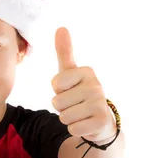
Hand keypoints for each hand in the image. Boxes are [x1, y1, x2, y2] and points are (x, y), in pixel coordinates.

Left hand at [50, 27, 116, 142]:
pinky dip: (75, 129)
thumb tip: (61, 28)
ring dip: (68, 119)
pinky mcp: (101, 122)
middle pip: (57, 102)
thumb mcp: (71, 74)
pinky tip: (85, 124)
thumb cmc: (80, 94)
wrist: (101, 120)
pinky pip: (73, 128)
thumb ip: (65, 53)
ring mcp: (100, 104)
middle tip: (75, 106)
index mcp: (87, 72)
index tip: (69, 90)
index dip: (57, 92)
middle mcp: (96, 86)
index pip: (55, 84)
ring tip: (80, 114)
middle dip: (62, 108)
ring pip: (64, 117)